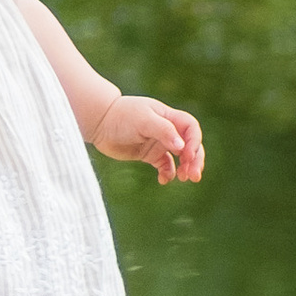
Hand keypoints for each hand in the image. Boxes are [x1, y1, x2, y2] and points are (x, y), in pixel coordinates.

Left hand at [90, 95, 204, 184]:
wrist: (100, 122)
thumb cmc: (122, 115)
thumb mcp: (143, 120)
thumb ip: (163, 131)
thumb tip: (181, 147)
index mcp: (169, 117)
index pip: (191, 129)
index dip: (194, 142)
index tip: (187, 156)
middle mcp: (167, 130)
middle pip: (190, 145)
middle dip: (195, 160)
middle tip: (194, 176)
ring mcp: (158, 143)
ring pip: (181, 157)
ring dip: (186, 168)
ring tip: (184, 178)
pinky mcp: (149, 154)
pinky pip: (165, 166)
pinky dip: (168, 174)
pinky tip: (162, 180)